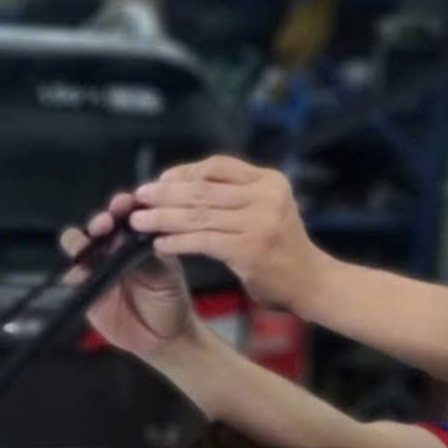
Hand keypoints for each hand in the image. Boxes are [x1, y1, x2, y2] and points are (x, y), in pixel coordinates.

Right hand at [60, 195, 198, 361]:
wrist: (165, 336)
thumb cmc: (170, 298)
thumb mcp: (166, 272)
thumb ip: (147, 253)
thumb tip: (131, 233)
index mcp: (137, 238)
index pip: (125, 215)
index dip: (122, 206)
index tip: (125, 203)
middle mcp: (115, 249)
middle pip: (98, 227)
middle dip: (100, 221)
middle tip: (106, 222)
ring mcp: (98, 268)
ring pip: (80, 247)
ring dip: (80, 241)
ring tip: (86, 244)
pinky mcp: (87, 291)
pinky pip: (74, 278)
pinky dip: (73, 273)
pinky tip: (77, 274)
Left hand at [125, 157, 328, 313]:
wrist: (310, 282)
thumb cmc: (280, 248)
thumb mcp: (266, 209)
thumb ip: (236, 196)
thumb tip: (184, 186)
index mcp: (269, 181)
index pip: (218, 166)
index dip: (184, 171)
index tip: (160, 180)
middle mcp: (266, 196)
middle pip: (203, 189)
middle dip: (165, 193)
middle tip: (138, 197)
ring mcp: (260, 222)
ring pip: (199, 215)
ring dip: (163, 218)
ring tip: (138, 222)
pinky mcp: (250, 250)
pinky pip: (203, 241)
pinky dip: (177, 241)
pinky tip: (159, 244)